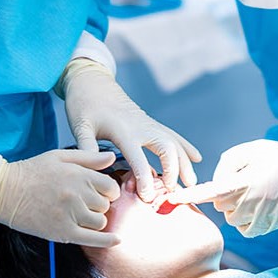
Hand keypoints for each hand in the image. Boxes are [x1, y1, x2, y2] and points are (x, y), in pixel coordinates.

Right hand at [0, 148, 121, 246]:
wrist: (4, 190)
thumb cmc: (31, 171)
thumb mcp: (60, 157)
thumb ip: (88, 157)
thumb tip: (111, 157)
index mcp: (79, 175)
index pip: (110, 186)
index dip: (108, 190)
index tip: (100, 192)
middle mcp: (77, 195)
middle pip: (105, 205)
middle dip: (99, 204)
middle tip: (86, 203)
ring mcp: (71, 215)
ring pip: (100, 222)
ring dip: (96, 220)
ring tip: (82, 215)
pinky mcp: (62, 233)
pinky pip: (92, 239)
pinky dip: (107, 241)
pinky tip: (117, 240)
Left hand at [60, 59, 200, 200]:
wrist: (92, 81)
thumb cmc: (83, 105)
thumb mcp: (80, 127)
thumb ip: (87, 148)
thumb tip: (95, 171)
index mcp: (123, 130)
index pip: (138, 157)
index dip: (145, 178)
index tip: (147, 196)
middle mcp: (141, 126)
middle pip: (166, 147)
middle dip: (174, 170)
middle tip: (172, 191)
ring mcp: (148, 123)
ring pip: (174, 142)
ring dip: (185, 162)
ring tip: (191, 183)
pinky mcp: (150, 122)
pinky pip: (173, 135)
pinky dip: (185, 147)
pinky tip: (197, 158)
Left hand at [167, 140, 277, 236]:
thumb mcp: (256, 149)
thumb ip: (229, 161)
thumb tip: (215, 181)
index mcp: (247, 180)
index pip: (211, 191)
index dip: (190, 195)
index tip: (172, 199)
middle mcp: (252, 203)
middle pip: (219, 202)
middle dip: (225, 191)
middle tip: (248, 176)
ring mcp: (260, 218)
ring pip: (230, 215)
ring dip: (235, 204)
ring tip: (258, 189)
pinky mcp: (266, 229)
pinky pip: (243, 226)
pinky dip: (245, 216)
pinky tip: (262, 203)